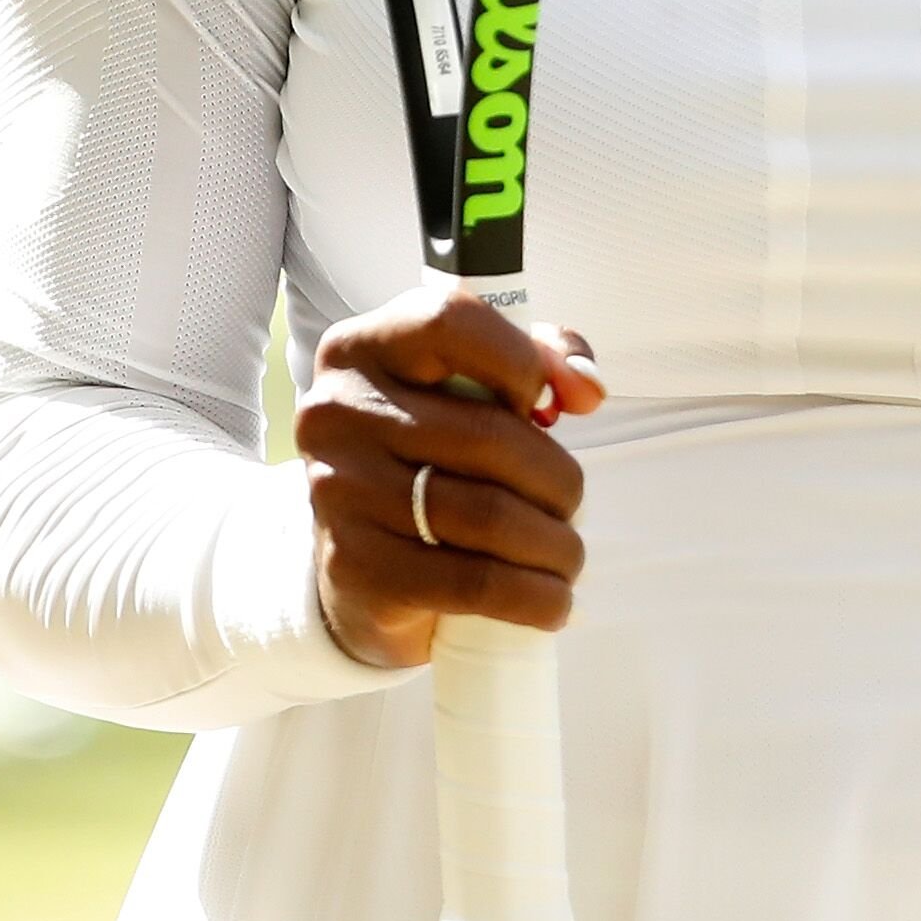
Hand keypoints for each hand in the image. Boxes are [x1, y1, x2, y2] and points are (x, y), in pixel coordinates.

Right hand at [292, 281, 607, 671]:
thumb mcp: (469, 387)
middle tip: (569, 505)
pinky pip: (473, 582)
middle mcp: (336, 412)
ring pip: (490, 515)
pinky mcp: (355, 567)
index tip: (542, 406)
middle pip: (490, 436)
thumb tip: (585, 388)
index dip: (520, 361)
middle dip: (559, 480)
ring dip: (556, 545)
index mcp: (362, 349)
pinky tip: (552, 601)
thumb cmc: (429, 456)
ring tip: (566, 555)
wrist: (357, 563)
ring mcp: (339, 492)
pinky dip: (534, 596)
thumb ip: (539, 358)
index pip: (449, 320)